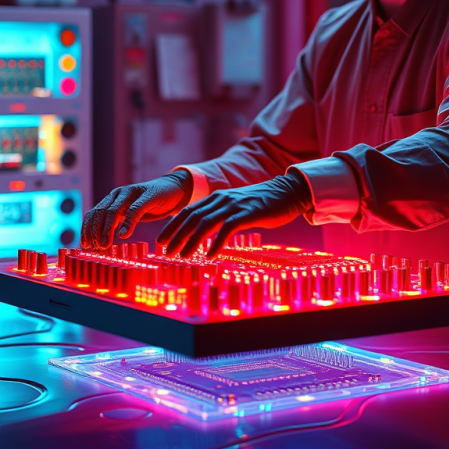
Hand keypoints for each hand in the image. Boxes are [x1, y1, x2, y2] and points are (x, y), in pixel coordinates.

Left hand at [81, 171, 192, 249]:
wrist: (174, 189)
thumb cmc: (150, 204)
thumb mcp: (130, 213)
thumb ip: (117, 221)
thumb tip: (100, 240)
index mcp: (112, 198)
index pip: (93, 213)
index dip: (87, 229)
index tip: (85, 244)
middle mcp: (119, 194)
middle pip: (100, 212)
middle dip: (95, 231)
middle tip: (95, 248)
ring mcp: (132, 193)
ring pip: (113, 211)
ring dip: (107, 229)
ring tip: (105, 245)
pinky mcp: (147, 196)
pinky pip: (134, 209)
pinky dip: (128, 223)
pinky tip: (124, 234)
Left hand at [157, 171, 312, 257]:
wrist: (287, 192)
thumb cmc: (262, 203)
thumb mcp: (236, 207)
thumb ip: (221, 215)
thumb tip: (206, 232)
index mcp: (217, 197)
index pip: (188, 211)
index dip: (172, 226)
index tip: (161, 241)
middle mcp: (221, 199)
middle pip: (192, 217)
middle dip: (176, 235)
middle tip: (166, 252)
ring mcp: (234, 205)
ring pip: (205, 223)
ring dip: (191, 241)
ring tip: (182, 256)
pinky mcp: (248, 213)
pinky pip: (227, 229)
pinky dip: (216, 243)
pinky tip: (210, 255)